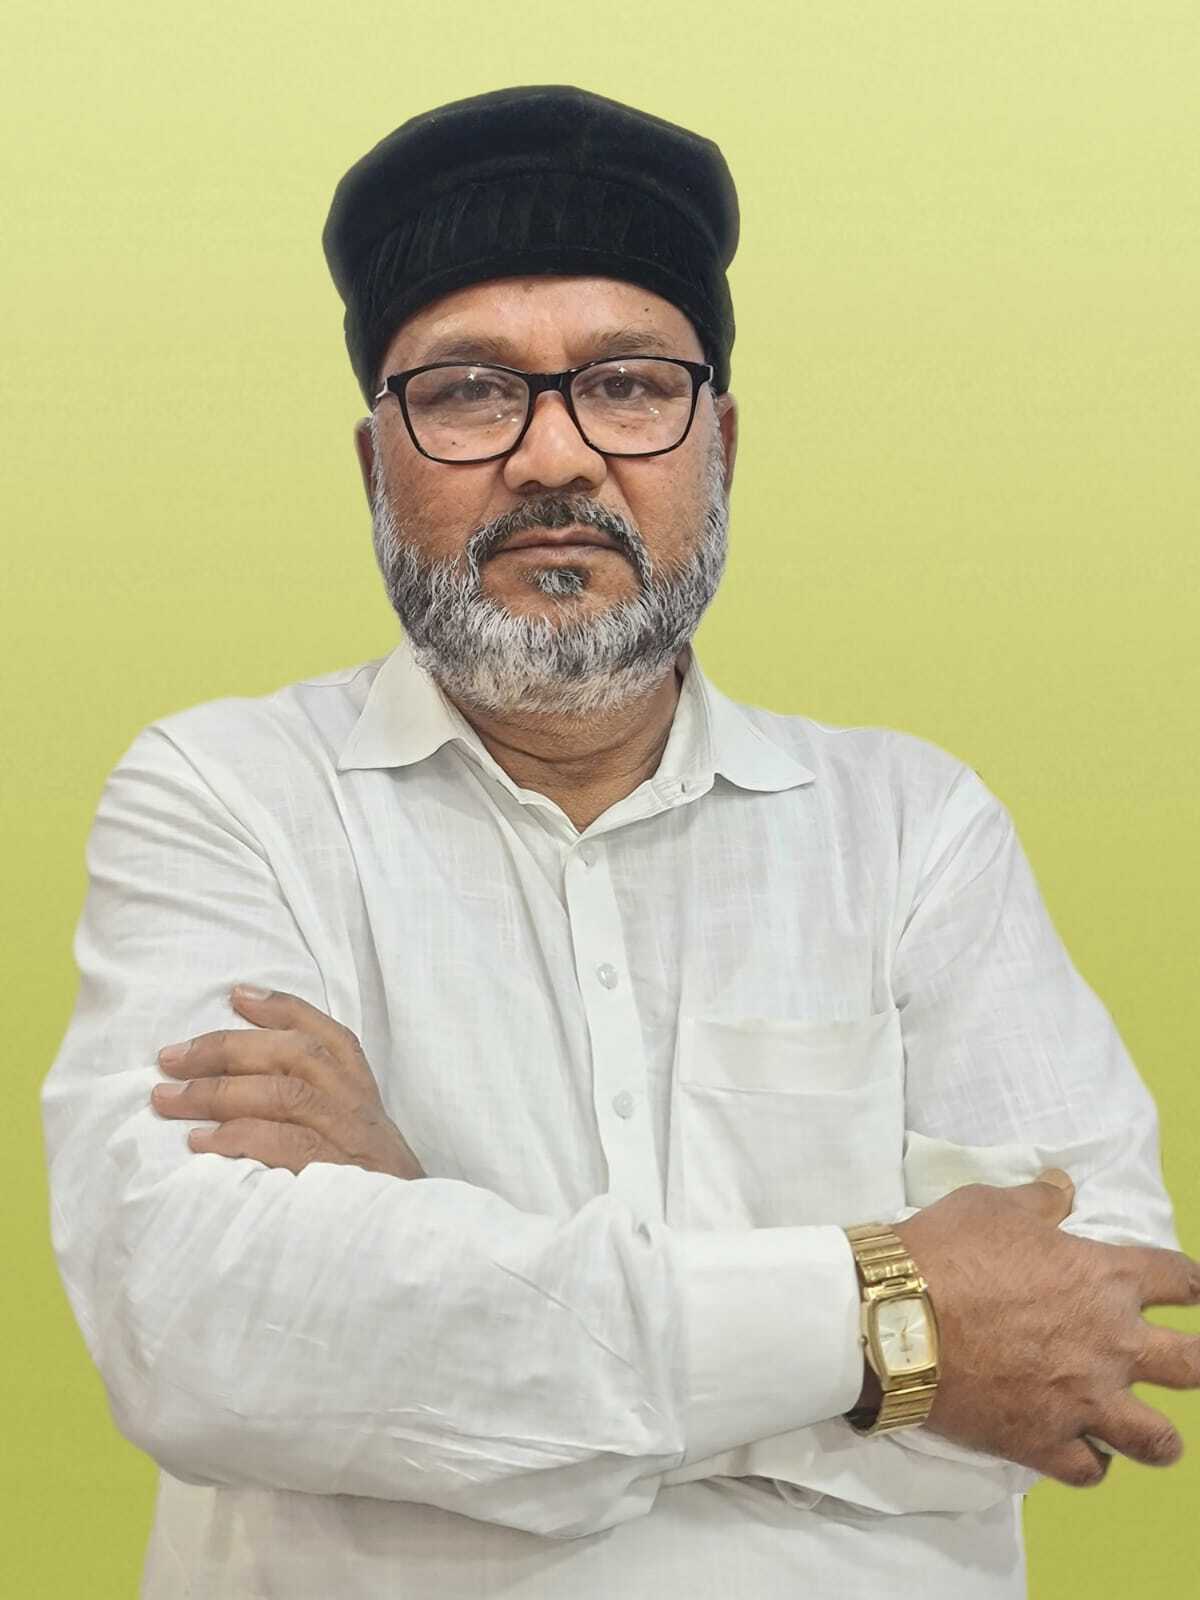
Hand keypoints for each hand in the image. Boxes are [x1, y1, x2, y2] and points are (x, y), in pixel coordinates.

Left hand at [151, 985, 424, 1180]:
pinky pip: (286, 1146)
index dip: (283, 1008)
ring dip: (219, 1091)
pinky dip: (238, 1138)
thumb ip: (313, 1105)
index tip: (236, 995)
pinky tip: (200, 1143)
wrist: (407, 1242)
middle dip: (227, 1048)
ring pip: (286, 1094)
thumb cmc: (365, 1190)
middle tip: (170, 1057)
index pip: (327, 1035)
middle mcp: (357, 1108)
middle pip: (296, 1055)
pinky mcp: (336, 1179)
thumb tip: (234, 1079)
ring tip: (168, 1098)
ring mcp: (350, 1142)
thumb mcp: (352, 1137)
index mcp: (361, 1093)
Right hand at [891, 1171, 1199, 1487]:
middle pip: (1194, 1365)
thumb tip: (1062, 1186)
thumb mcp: (992, 1205)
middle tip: (1188, 1360)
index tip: (1190, 1290)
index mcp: (1104, 1278)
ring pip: (1157, 1439)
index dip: (1192, 1284)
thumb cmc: (947, 1250)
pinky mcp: (1045, 1443)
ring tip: (1144, 1430)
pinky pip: (1091, 1470)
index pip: (1181, 1279)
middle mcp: (1110, 1344)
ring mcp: (1082, 1400)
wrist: (895, 1319)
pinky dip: (1088, 1460)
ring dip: (1156, 1434)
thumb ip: (1039, 1200)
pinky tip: (1077, 1447)